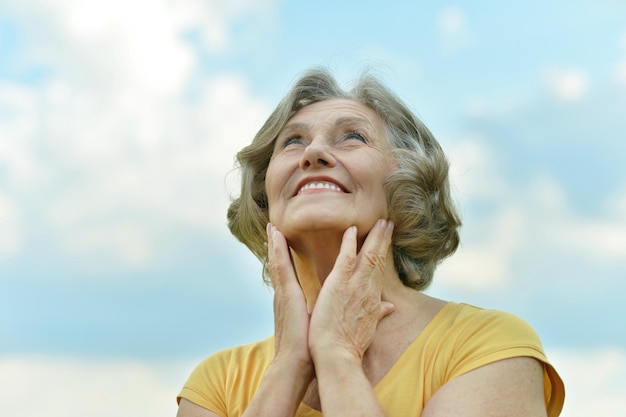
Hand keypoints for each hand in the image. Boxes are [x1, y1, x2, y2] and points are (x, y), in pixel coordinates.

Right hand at [266, 224, 313, 375]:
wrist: (296, 366)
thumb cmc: (309, 351)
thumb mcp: (318, 327)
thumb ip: (327, 315)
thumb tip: (338, 312)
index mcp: (292, 303)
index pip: (289, 275)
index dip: (286, 258)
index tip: (284, 243)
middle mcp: (284, 296)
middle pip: (280, 265)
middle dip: (277, 246)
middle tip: (273, 228)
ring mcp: (283, 294)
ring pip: (278, 262)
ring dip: (275, 243)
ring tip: (272, 227)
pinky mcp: (286, 295)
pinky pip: (281, 268)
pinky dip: (278, 251)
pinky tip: (276, 236)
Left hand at [308, 219, 395, 362]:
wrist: (337, 356)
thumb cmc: (349, 345)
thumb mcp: (368, 327)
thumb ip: (378, 313)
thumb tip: (390, 307)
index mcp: (372, 299)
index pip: (380, 271)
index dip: (384, 253)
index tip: (387, 238)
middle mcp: (367, 290)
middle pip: (379, 259)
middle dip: (383, 239)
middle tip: (387, 222)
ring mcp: (353, 286)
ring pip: (368, 256)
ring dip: (374, 237)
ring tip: (380, 221)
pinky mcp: (338, 285)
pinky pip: (346, 259)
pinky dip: (349, 244)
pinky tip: (351, 230)